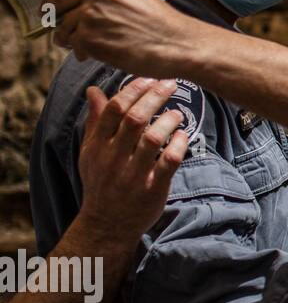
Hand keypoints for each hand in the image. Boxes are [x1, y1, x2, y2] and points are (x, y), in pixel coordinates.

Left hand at [50, 0, 197, 76]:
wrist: (178, 44)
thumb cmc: (162, 23)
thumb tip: (81, 2)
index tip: (65, 2)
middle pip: (58, 0)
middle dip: (60, 15)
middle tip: (67, 26)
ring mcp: (90, 12)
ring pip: (62, 25)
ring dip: (70, 36)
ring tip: (87, 43)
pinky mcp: (88, 37)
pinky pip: (71, 43)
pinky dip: (79, 50)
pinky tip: (93, 53)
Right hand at [78, 77, 189, 240]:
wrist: (106, 224)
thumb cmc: (101, 181)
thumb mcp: (91, 152)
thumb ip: (96, 121)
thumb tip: (93, 90)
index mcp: (97, 146)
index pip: (114, 110)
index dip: (133, 90)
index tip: (150, 78)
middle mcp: (113, 158)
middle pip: (135, 119)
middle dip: (155, 97)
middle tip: (171, 84)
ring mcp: (133, 174)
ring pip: (152, 139)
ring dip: (169, 120)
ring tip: (178, 113)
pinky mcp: (153, 188)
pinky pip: (169, 161)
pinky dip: (179, 144)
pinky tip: (182, 135)